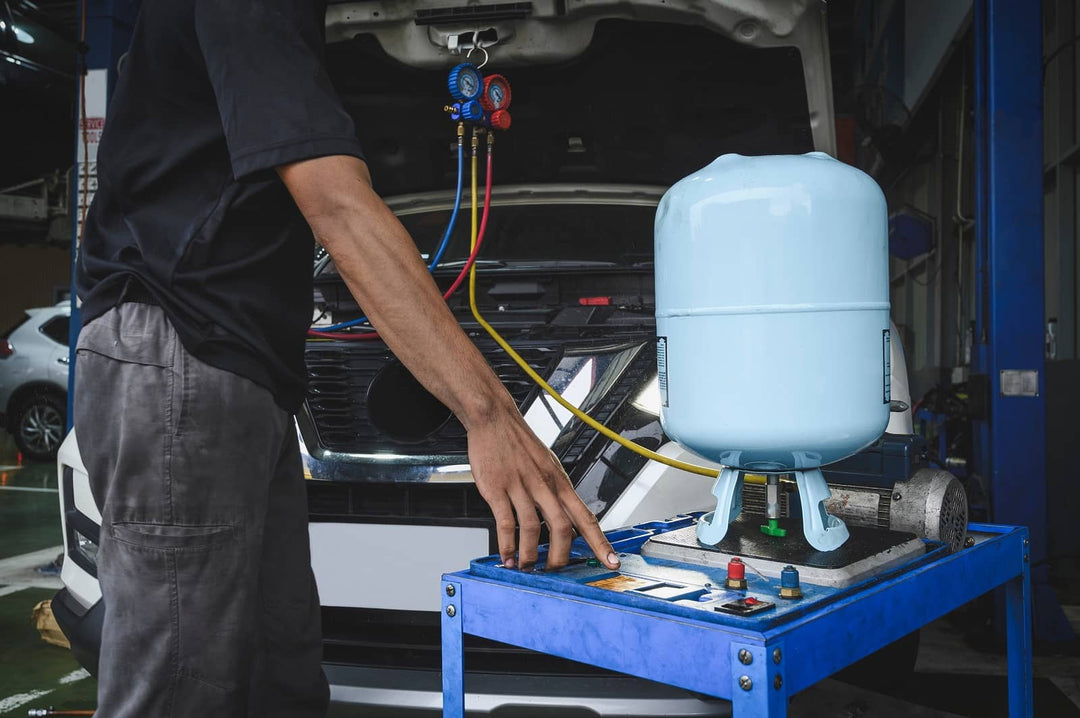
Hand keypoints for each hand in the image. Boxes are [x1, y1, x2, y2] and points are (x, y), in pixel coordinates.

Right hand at [466, 403, 619, 570]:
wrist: (495, 419)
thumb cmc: (520, 444)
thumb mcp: (548, 465)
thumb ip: (556, 492)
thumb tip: (566, 519)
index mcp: (560, 482)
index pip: (586, 517)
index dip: (600, 542)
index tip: (611, 561)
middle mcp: (544, 485)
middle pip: (561, 528)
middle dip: (560, 557)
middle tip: (554, 572)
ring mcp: (520, 486)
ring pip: (533, 528)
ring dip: (530, 555)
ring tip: (526, 568)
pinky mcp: (497, 488)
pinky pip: (505, 522)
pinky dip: (506, 544)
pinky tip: (506, 556)